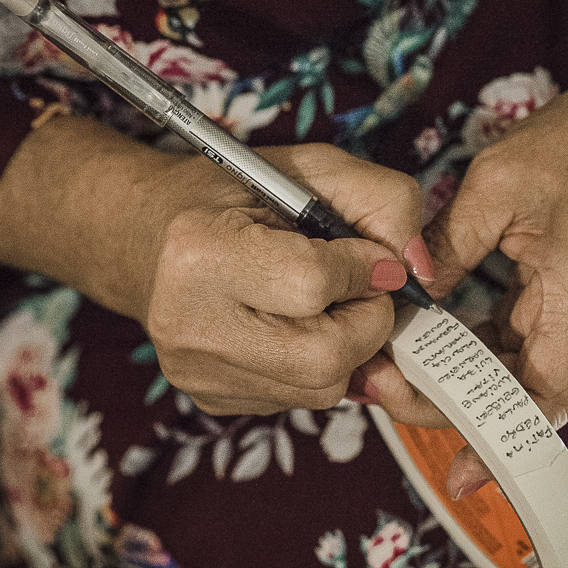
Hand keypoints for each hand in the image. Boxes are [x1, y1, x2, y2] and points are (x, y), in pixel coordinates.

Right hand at [0, 118, 424, 414]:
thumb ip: (383, 201)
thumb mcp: (313, 168)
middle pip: (324, 356)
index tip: (374, 259)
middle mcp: (187, 323)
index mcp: (199, 251)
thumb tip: (416, 272)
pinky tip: (299, 330)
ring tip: (329, 308)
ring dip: (349, 348)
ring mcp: (196, 372)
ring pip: (322, 387)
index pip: (314, 284)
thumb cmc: (239, 196)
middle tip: (362, 293)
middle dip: (366, 324)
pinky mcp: (212, 400)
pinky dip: (321, 366)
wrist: (151, 236)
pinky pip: (302, 400)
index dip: (364, 271)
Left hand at [381, 0, 567, 497]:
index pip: (544, 402)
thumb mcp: (502, 183)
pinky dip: (478, 345)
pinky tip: (434, 332)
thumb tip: (410, 293)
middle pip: (520, 395)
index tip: (459, 477)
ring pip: (517, 371)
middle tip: (383, 380)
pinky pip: (522, 341)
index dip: (503, 446)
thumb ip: (450, 245)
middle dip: (451, 400)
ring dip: (461, 373)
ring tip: (395, 356)